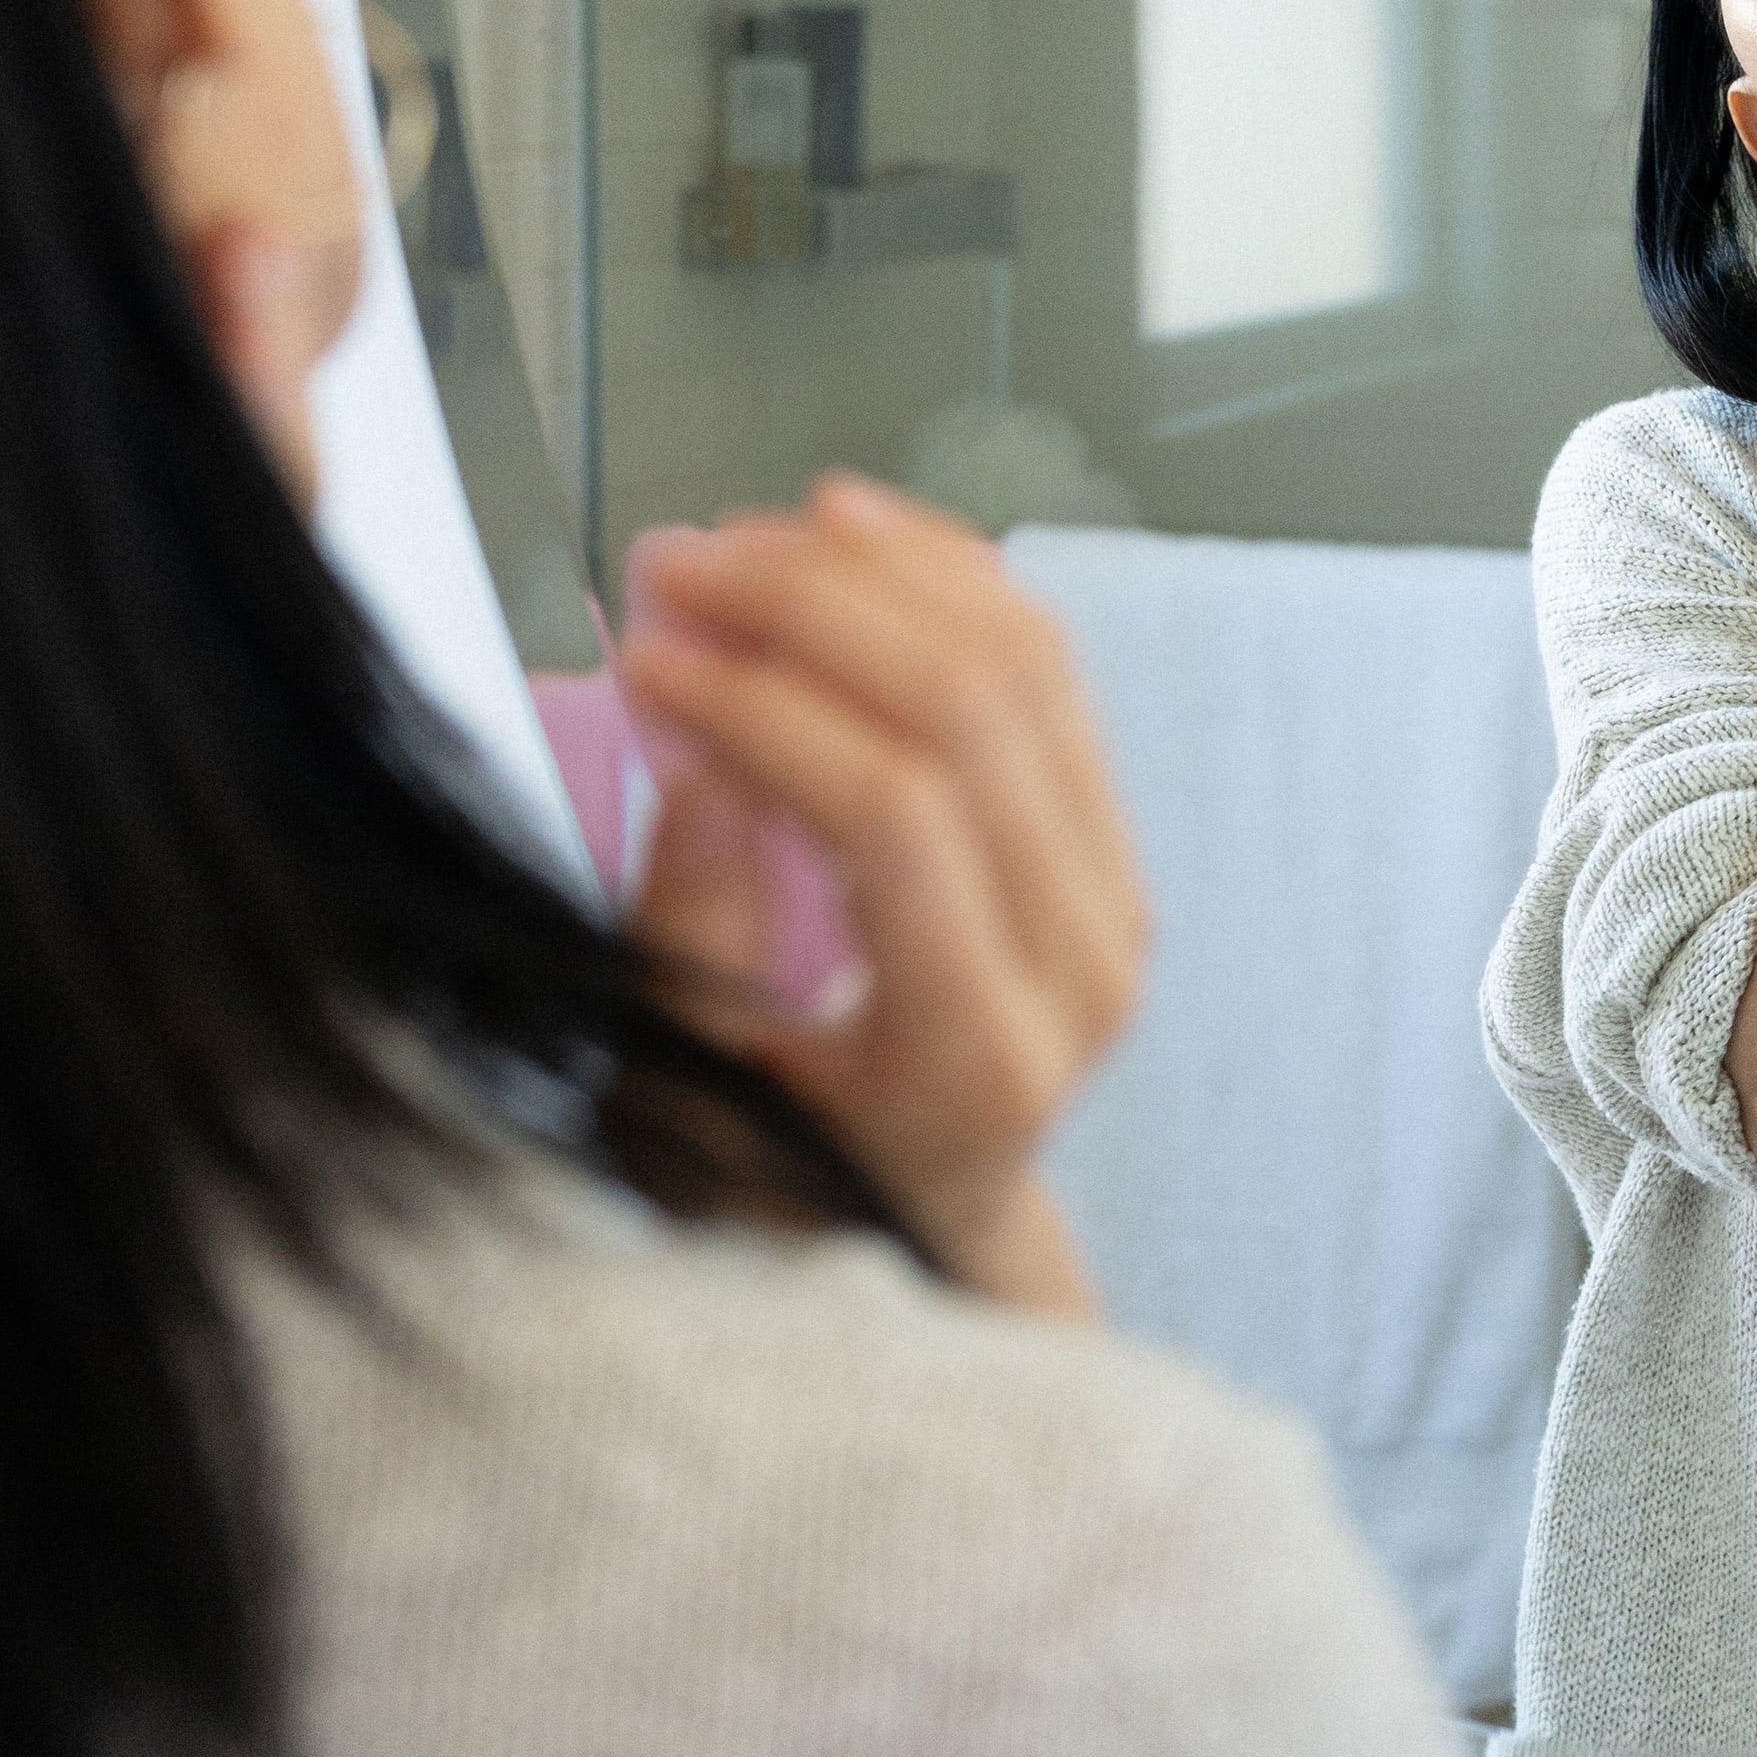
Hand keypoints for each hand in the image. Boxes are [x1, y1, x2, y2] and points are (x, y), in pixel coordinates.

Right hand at [618, 475, 1147, 1310]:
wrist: (920, 1226)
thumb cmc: (787, 1185)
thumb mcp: (695, 1101)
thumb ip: (694, 937)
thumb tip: (705, 750)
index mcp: (981, 1057)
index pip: (896, 814)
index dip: (763, 705)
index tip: (641, 656)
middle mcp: (1081, 966)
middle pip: (971, 710)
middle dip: (808, 608)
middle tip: (675, 567)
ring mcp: (1115, 893)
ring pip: (1023, 663)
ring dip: (871, 573)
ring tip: (737, 542)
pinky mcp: (1109, 839)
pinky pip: (1045, 666)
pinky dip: (944, 579)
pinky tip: (845, 530)